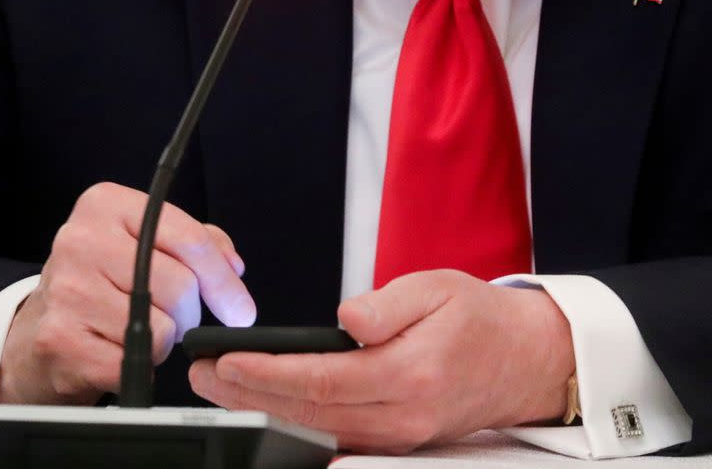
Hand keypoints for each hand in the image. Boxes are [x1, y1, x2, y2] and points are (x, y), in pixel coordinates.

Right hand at [0, 182, 254, 404]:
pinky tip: (116, 349)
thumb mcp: (146, 243)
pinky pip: (136, 360)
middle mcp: (81, 239)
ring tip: (135, 328)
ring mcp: (67, 289)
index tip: (241, 309)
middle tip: (170, 317)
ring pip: (162, 327)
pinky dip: (140, 364)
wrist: (38, 328)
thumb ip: (198, 243)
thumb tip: (233, 267)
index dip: (224, 280)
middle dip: (189, 313)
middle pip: (181, 286)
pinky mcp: (60, 338)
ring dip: (163, 339)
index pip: (189, 239)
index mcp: (107, 204)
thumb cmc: (104, 281)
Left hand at [189, 270, 574, 453]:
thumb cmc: (481, 320)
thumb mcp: (437, 288)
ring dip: (264, 411)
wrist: (525, 360)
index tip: (225, 361)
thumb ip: (387, 305)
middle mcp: (402, 416)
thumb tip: (345, 320)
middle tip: (203, 376)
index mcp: (410, 374)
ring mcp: (401, 436)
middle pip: (308, 413)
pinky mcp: (399, 440)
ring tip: (221, 390)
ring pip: (317, 431)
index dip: (266, 373)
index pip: (320, 379)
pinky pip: (338, 437)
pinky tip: (269, 407)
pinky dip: (295, 423)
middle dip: (248, 396)